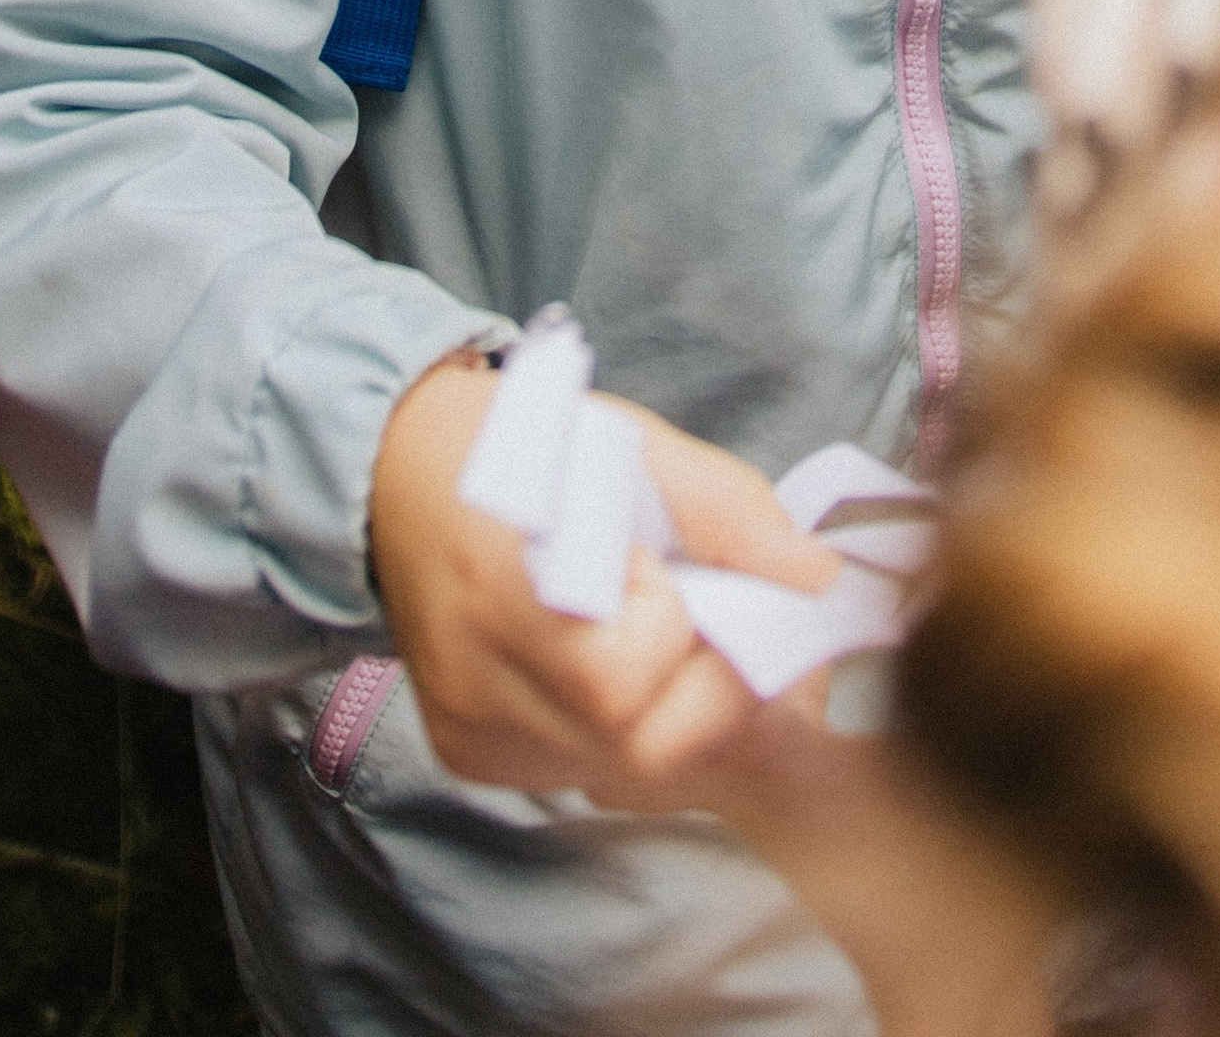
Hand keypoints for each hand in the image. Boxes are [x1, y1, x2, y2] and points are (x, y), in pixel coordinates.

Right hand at [370, 357, 838, 806]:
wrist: (399, 470)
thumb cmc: (526, 442)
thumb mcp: (632, 445)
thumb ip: (728, 512)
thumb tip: (819, 580)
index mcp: (501, 588)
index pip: (624, 681)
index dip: (681, 631)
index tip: (681, 572)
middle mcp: (474, 682)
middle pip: (637, 752)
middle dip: (710, 693)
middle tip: (714, 618)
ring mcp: (470, 731)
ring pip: (620, 776)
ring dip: (679, 716)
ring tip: (673, 634)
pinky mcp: (469, 755)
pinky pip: (581, 775)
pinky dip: (628, 733)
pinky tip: (621, 666)